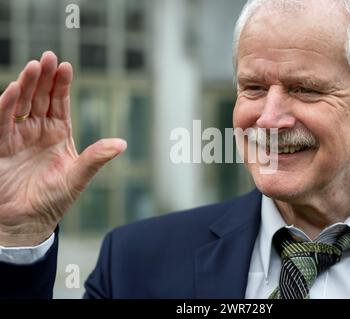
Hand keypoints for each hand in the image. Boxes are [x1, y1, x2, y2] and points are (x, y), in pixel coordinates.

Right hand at [0, 52, 126, 246]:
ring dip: (26, 85)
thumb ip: (96, 158)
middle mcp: (38, 130)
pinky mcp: (0, 145)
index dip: (62, 85)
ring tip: (34, 66)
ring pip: (21, 104)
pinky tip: (13, 90)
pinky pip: (2, 121)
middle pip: (40, 97)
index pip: (59, 103)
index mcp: (58, 133)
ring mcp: (18, 136)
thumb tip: (122, 144)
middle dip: (44, 77)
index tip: (66, 66)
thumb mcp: (78, 177)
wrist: (27, 221)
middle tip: (48, 57)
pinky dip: (6, 105)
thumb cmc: (54, 200)